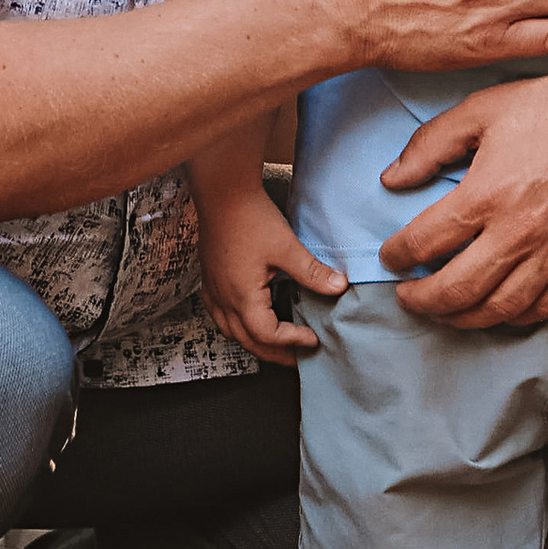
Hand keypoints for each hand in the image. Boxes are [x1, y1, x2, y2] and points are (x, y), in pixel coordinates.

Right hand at [197, 175, 347, 361]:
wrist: (221, 191)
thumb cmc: (250, 217)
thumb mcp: (286, 246)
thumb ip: (312, 271)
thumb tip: (339, 287)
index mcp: (242, 296)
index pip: (267, 335)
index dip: (292, 341)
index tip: (312, 338)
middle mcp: (223, 299)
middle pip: (247, 341)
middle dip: (275, 353)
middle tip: (298, 357)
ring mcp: (213, 290)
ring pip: (230, 331)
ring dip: (254, 342)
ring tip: (277, 344)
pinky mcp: (209, 280)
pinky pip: (219, 316)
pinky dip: (236, 326)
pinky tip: (246, 319)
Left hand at [372, 0, 547, 329]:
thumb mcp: (482, 109)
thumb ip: (429, 145)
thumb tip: (390, 180)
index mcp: (488, 192)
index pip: (425, 243)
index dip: (397, 256)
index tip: (389, 257)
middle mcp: (520, 233)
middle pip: (455, 291)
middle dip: (421, 300)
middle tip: (407, 295)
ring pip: (496, 311)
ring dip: (461, 317)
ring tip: (444, 308)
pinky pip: (540, 309)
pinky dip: (510, 317)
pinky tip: (494, 307)